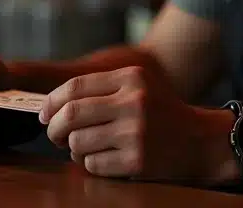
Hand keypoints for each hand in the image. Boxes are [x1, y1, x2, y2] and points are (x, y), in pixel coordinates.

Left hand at [39, 66, 236, 182]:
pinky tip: (105, 158)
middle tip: (54, 135)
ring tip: (87, 147)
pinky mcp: (137, 160)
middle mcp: (134, 102)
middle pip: (71, 115)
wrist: (198, 140)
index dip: (52, 101)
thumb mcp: (137, 85)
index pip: (76, 86)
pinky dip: (90, 164)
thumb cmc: (159, 111)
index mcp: (131, 78)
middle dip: (54, 128)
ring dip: (73, 149)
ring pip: (77, 142)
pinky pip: (92, 164)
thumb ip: (100, 87)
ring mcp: (136, 133)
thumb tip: (50, 105)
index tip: (44, 113)